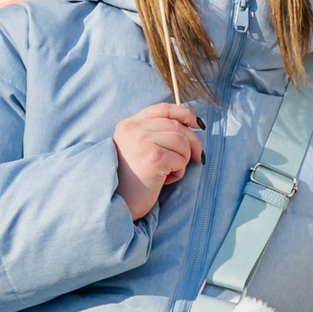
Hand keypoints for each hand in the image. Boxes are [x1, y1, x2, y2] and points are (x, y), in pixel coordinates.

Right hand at [115, 103, 203, 219]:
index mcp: (129, 124)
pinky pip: (180, 160)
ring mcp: (143, 141)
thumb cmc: (129, 180)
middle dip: (193, 143)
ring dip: (183, 159)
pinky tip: (164, 180)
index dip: (185, 114)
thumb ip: (154, 133)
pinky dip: (178, 172)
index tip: (197, 124)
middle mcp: (134, 129)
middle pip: (177, 126)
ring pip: (182, 142)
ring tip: (170, 172)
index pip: (163, 109)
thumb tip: (191, 127)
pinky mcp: (154, 158)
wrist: (114, 202)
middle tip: (197, 157)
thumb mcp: (136, 148)